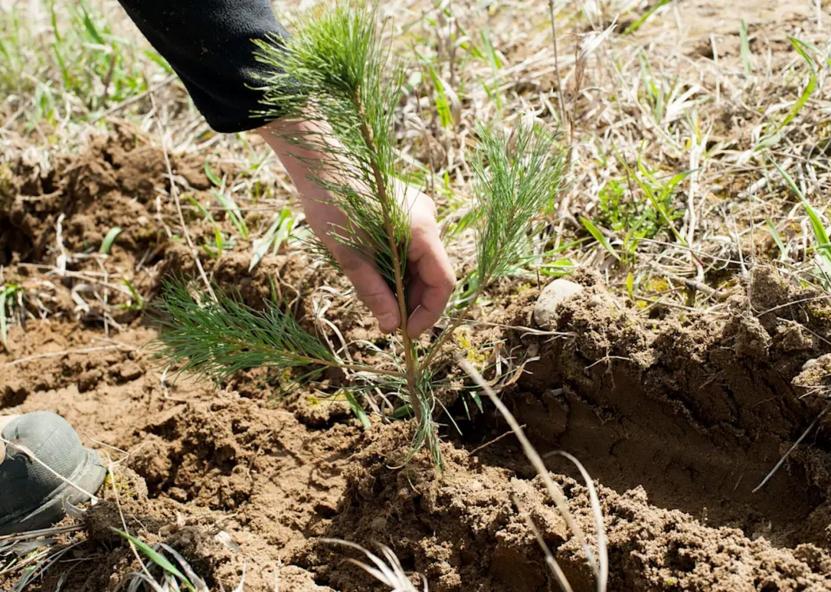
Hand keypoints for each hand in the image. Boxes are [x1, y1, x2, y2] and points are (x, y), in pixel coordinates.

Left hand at [259, 119, 455, 336]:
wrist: (319, 161)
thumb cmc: (333, 206)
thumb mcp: (352, 258)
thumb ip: (375, 293)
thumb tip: (391, 327)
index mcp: (423, 231)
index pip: (443, 283)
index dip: (429, 313)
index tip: (406, 332)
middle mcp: (429, 219)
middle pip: (433, 273)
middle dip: (412, 300)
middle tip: (386, 319)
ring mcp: (420, 211)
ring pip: (421, 260)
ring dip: (402, 283)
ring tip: (375, 295)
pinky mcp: (407, 207)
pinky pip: (411, 245)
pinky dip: (397, 264)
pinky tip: (374, 271)